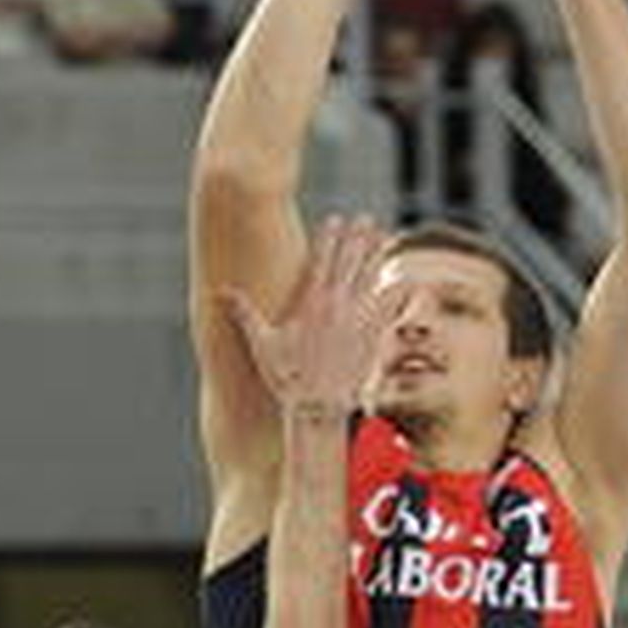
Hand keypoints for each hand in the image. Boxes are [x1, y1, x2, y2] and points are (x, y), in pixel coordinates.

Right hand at [219, 214, 403, 413]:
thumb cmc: (288, 379)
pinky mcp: (372, 337)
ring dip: (379, 256)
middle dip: (357, 238)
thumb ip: (244, 314)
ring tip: (386, 237)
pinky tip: (407, 279)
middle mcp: (337, 305)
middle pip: (350, 262)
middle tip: (365, 219)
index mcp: (311, 303)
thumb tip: (220, 293)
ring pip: (372, 279)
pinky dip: (398, 292)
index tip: (334, 219)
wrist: (318, 409)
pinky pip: (389, 309)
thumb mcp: (261, 345)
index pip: (321, 260)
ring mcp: (357, 320)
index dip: (328, 237)